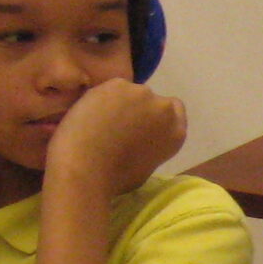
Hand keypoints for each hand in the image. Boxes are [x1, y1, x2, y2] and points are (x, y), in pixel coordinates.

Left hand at [42, 79, 186, 204]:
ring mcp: (142, 94)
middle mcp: (164, 109)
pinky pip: (111, 89)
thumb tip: (141, 138)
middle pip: (151, 100)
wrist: (86, 167)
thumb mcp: (147, 165)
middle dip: (138, 108)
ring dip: (119, 102)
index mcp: (176, 133)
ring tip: (100, 120)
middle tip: (119, 123)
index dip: (158, 114)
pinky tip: (91, 114)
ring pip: (130, 92)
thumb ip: (152, 144)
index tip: (144, 122)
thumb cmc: (116, 178)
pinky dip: (102, 98)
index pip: (175, 110)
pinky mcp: (118, 84)